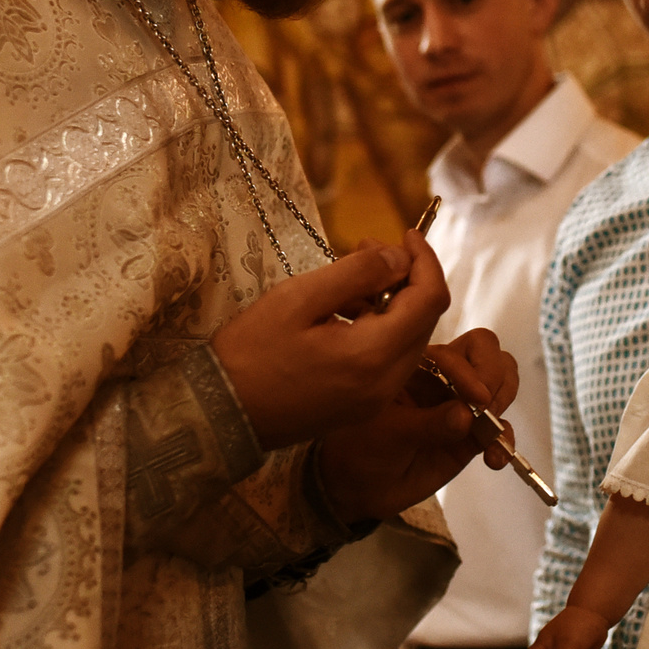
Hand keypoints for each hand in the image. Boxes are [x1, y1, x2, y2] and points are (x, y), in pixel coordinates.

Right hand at [211, 235, 449, 450]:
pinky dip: (379, 329)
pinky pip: (389, 360)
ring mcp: (376, 400)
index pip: (429, 300)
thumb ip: (356, 274)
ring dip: (393, 303)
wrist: (219, 415)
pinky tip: (344, 313)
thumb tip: (399, 257)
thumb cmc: (250, 353)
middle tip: (367, 250)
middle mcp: (386, 383)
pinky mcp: (363, 406)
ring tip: (348, 280)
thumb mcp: (298, 299)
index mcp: (373, 356)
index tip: (407, 233)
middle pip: (425, 320)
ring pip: (409, 339)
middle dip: (406, 279)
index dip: (425, 260)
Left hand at [311, 327, 518, 523]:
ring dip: (504, 403)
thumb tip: (467, 416)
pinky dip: (504, 440)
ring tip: (490, 433)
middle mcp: (444, 377)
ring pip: (502, 382)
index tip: (476, 401)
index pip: (460, 350)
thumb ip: (427, 424)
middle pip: (488, 352)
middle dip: (495, 377)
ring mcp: (462, 404)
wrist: (359, 487)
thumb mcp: (387, 434)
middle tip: (487, 410)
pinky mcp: (472, 434)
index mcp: (418, 364)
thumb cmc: (360, 449)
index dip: (473, 371)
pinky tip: (495, 460)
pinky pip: (501, 428)